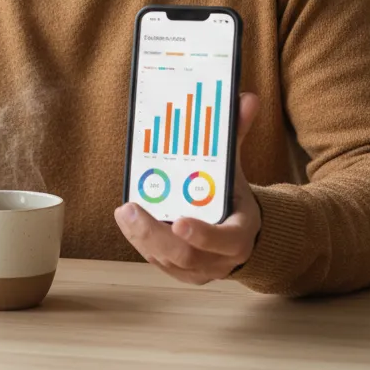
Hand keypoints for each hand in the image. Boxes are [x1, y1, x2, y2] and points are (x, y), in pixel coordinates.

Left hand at [114, 93, 261, 284]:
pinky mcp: (181, 273)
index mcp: (241, 233)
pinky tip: (127, 222)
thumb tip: (246, 97)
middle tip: (129, 209)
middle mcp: (222, 259)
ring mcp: (200, 270)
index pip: (227, 241)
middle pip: (187, 256)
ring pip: (167, 261)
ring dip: (141, 238)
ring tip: (123, 212)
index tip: (178, 222)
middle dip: (154, 234)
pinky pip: (157, 263)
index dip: (204, 235)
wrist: (240, 233)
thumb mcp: (234, 166)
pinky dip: (140, 243)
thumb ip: (236, 134)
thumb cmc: (231, 195)